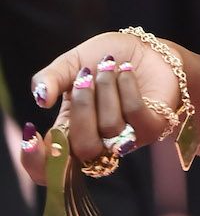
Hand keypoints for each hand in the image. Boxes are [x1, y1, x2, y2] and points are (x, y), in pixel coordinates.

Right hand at [21, 31, 181, 184]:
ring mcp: (127, 139)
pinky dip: (127, 87)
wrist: (147, 47)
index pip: (49, 168)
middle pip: (83, 148)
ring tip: (109, 65)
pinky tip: (125, 70)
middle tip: (84, 76)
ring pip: (110, 128)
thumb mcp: (73, 62)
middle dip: (82, 106)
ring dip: (106, 89)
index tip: (30, 134)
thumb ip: (51, 78)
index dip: (37, 160)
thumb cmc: (107, 59)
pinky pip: (135, 114)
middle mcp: (98, 142)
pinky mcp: (152, 127)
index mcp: (71, 132)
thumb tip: (40, 98)